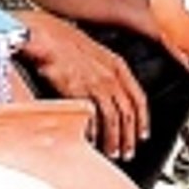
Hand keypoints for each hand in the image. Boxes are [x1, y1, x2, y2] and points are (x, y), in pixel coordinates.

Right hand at [19, 11, 149, 160]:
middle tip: (127, 152)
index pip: (139, 99)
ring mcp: (96, 84)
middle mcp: (111, 76)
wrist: (45, 35)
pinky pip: (92, 118)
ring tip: (111, 152)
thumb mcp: (95, 53)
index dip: (142, 120)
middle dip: (129, 137)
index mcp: (118, 66)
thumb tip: (109, 95)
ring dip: (113, 140)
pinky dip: (94, 133)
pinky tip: (92, 141)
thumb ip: (106, 73)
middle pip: (128, 113)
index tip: (142, 134)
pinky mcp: (79, 91)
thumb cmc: (64, 42)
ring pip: (113, 119)